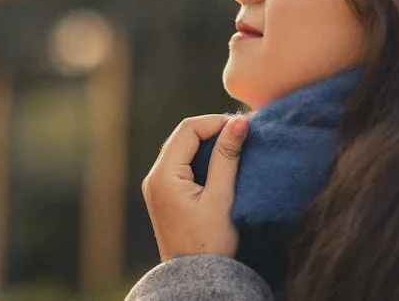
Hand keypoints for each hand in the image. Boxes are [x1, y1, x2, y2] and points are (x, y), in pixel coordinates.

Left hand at [142, 114, 248, 261]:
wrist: (196, 278)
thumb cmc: (210, 243)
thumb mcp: (221, 197)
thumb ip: (227, 156)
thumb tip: (239, 121)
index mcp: (163, 176)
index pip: (188, 130)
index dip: (215, 122)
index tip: (243, 127)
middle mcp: (155, 177)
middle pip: (183, 136)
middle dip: (212, 130)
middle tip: (242, 134)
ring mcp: (158, 186)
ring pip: (184, 148)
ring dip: (209, 143)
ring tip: (236, 146)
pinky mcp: (166, 194)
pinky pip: (183, 163)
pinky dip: (203, 158)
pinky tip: (223, 163)